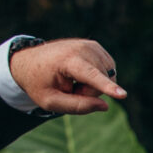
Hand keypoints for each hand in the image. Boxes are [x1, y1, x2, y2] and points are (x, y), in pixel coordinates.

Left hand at [8, 36, 126, 113]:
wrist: (29, 61)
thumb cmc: (39, 83)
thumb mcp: (50, 101)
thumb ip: (77, 106)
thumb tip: (105, 106)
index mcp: (67, 60)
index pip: (91, 76)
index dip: (107, 87)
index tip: (122, 95)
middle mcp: (82, 48)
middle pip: (100, 82)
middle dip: (88, 92)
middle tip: (68, 88)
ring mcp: (91, 45)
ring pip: (108, 77)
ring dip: (94, 85)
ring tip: (74, 81)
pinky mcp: (96, 46)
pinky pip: (108, 71)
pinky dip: (98, 77)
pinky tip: (81, 74)